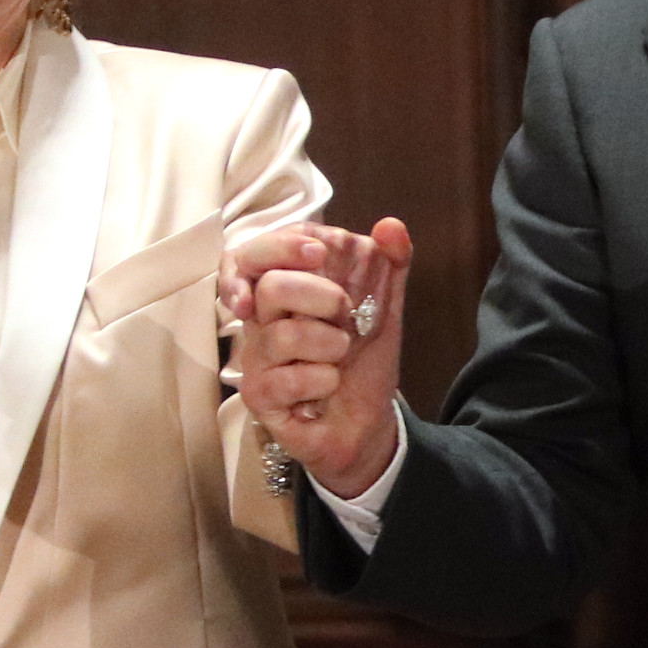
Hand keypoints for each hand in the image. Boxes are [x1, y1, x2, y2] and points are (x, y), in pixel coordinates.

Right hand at [230, 219, 410, 498]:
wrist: (367, 422)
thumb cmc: (362, 362)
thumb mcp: (384, 309)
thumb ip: (390, 265)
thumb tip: (390, 225)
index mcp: (284, 291)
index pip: (257, 253)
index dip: (280, 246)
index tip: (317, 252)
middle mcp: (262, 321)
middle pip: (268, 286)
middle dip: (317, 293)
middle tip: (345, 310)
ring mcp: (257, 358)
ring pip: (281, 335)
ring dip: (329, 344)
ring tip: (343, 355)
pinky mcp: (259, 396)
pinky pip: (284, 380)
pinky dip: (322, 380)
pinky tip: (329, 385)